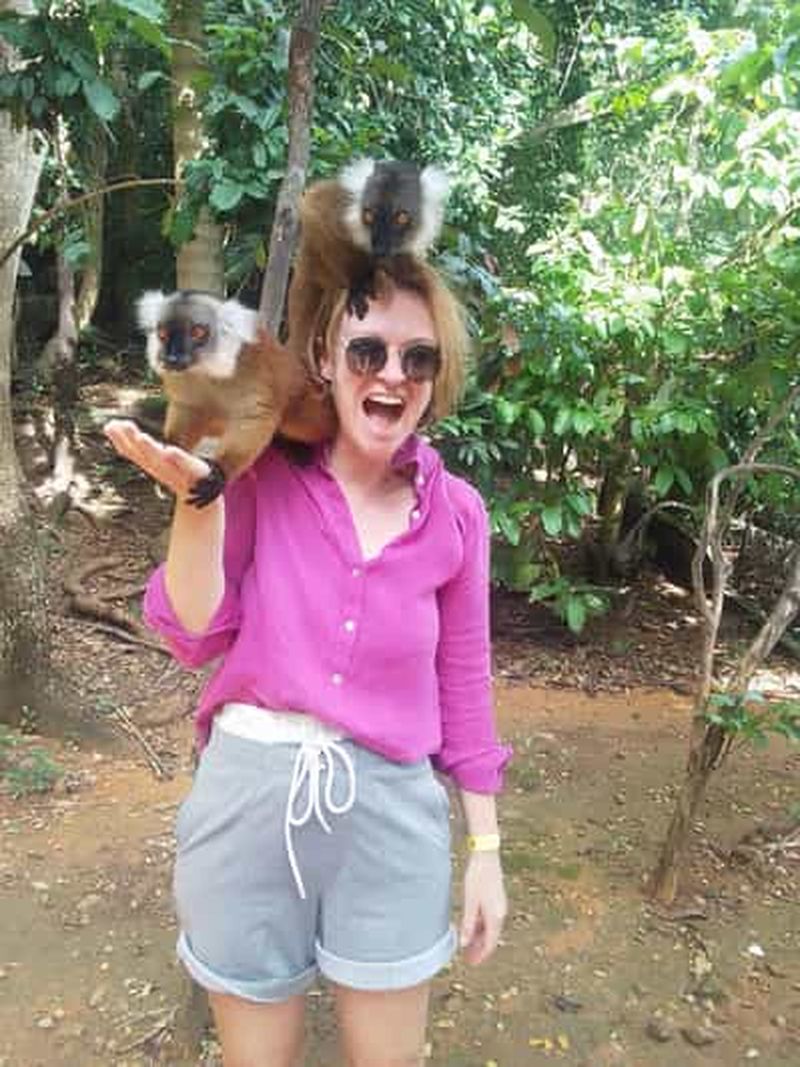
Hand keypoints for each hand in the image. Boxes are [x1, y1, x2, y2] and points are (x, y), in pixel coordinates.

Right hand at [104, 419, 211, 501]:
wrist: (203, 502)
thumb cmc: (179, 478)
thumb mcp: (160, 463)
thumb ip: (146, 451)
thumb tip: (133, 435)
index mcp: (152, 464)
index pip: (132, 451)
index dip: (120, 439)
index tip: (108, 425)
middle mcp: (161, 469)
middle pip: (142, 454)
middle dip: (128, 440)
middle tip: (114, 426)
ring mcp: (177, 472)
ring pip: (161, 460)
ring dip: (149, 449)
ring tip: (140, 437)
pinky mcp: (196, 473)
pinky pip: (186, 465)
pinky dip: (177, 458)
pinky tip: (169, 450)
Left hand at [459, 851, 506, 965]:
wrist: (486, 856)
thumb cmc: (477, 877)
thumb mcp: (470, 902)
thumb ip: (468, 923)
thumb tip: (464, 944)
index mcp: (495, 916)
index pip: (490, 943)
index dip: (481, 955)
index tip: (471, 963)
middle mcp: (500, 913)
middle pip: (491, 937)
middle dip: (479, 949)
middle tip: (467, 958)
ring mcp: (499, 906)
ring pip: (490, 928)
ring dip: (480, 938)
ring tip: (467, 946)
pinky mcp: (495, 900)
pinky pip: (489, 919)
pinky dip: (481, 927)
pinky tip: (471, 928)